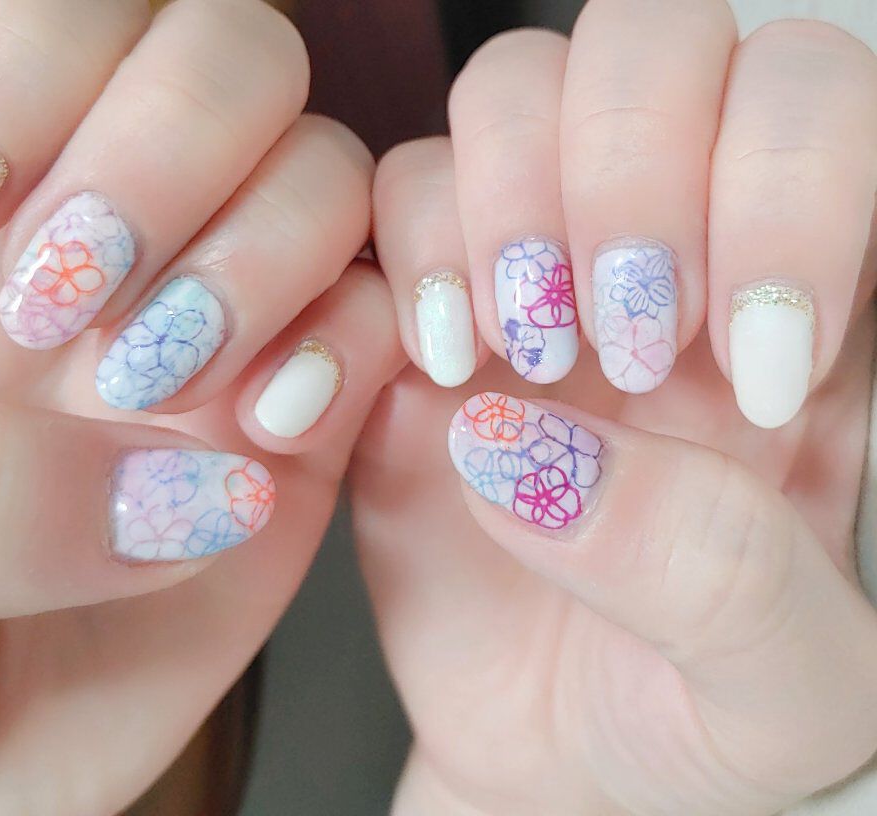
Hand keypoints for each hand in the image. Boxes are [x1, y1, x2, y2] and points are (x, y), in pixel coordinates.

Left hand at [0, 2, 401, 813]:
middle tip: (97, 323)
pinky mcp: (308, 423)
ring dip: (275, 263)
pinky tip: (271, 439)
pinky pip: (383, 322)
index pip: (52, 23)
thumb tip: (174, 473)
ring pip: (328, 175)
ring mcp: (229, 327)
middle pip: (227, 56)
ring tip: (188, 395)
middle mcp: (119, 243)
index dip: (40, 88)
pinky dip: (355, 354)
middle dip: (180, 158)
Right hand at [355, 2, 876, 812]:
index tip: (742, 368)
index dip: (787, 186)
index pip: (826, 107)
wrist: (555, 758)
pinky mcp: (417, 312)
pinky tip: (430, 373)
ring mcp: (535, 268)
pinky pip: (390, 195)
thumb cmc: (696, 717)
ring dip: (503, 202)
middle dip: (629, 166)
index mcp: (811, 311)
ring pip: (514, 86)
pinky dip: (401, 261)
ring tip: (515, 357)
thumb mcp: (780, 690)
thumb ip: (721, 574)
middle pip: (663, 39)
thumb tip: (544, 455)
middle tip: (613, 341)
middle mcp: (673, 251)